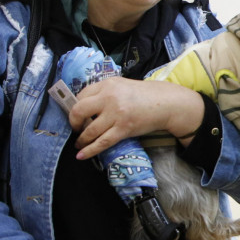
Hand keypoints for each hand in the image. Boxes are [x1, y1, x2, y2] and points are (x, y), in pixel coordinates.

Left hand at [68, 78, 204, 159]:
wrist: (165, 103)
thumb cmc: (143, 95)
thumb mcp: (121, 86)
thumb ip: (104, 93)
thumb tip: (84, 107)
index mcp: (107, 84)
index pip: (81, 96)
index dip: (76, 107)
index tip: (77, 115)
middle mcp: (109, 98)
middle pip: (79, 111)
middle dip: (73, 123)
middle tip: (76, 128)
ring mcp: (116, 114)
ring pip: (90, 130)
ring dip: (81, 139)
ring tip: (80, 143)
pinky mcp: (124, 129)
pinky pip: (102, 142)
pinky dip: (89, 150)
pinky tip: (81, 155)